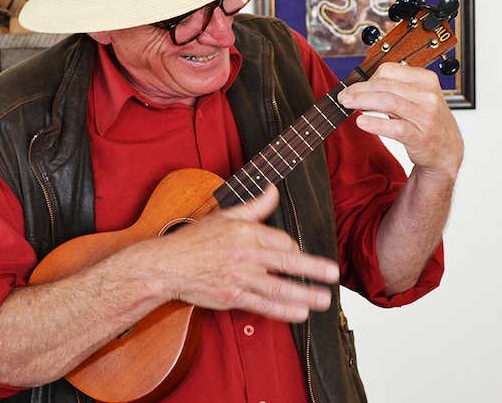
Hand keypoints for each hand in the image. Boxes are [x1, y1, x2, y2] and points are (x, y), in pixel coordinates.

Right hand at [154, 185, 339, 322]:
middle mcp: (245, 254)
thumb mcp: (224, 215)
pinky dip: (283, 310)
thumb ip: (254, 205)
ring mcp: (239, 277)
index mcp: (245, 231)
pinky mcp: (232, 296)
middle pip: (287, 261)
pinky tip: (299, 313)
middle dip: (313, 269)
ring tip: (323, 299)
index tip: (300, 255)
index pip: (281, 240)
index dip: (295, 248)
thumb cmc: (194, 241)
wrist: (168, 266)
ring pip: (278, 286)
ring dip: (304, 294)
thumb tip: (273, 189)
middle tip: (333, 275)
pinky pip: (262, 304)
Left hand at [336, 62, 462, 175]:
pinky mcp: (420, 137)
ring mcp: (425, 116)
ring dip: (362, 101)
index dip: (367, 78)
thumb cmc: (428, 121)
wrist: (447, 150)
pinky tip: (361, 122)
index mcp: (426, 80)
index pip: (389, 70)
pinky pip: (395, 128)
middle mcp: (428, 95)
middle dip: (359, 90)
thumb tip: (361, 85)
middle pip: (385, 86)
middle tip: (344, 96)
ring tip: (347, 105)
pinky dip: (375, 124)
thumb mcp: (417, 98)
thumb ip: (395, 89)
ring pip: (388, 102)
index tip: (354, 86)